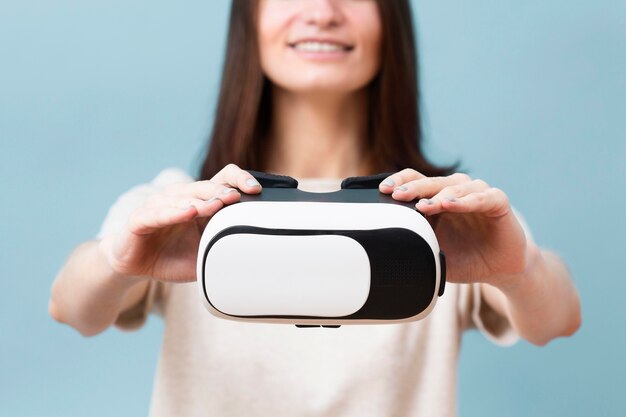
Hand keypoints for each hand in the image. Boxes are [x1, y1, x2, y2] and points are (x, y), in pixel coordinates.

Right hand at [98, 164, 261, 282]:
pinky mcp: (140, 219)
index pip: (222, 179)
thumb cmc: (172, 257)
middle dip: (222, 191)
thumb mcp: (205, 255)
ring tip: (217, 205)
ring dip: (201, 201)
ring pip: (183, 198)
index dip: (238, 180)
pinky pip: (158, 214)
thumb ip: (224, 250)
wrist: (136, 266)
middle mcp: (180, 198)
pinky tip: (188, 213)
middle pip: (204, 186)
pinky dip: (174, 213)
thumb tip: (255, 256)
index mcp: (200, 201)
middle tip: (237, 197)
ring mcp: (159, 206)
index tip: (255, 190)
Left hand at [380, 169, 528, 286]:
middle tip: (398, 195)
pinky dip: (467, 201)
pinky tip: (452, 205)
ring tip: (424, 206)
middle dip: (413, 189)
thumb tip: (387, 245)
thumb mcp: (433, 251)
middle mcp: (455, 190)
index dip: (400, 181)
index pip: (415, 180)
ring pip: (455, 187)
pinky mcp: (498, 201)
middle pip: (431, 182)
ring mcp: (477, 193)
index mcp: (436, 197)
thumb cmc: (463, 258)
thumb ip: (415, 243)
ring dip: (438, 196)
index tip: (383, 190)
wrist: (497, 269)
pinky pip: (482, 197)